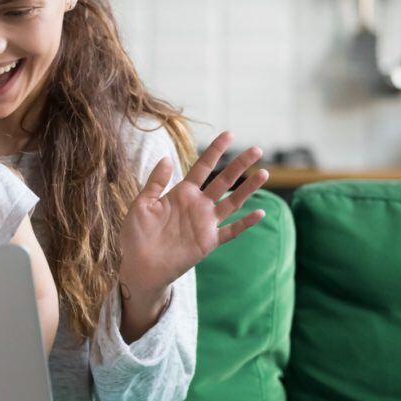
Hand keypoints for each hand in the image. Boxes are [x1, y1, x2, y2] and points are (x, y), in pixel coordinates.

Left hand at [119, 131, 268, 300]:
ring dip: (248, 189)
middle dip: (239, 165)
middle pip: (223, 181)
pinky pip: (231, 231)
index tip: (229, 134)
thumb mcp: (142, 204)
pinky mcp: (208, 242)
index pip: (202, 167)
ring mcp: (205, 223)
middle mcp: (197, 205)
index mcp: (181, 193)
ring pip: (232, 202)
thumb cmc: (137, 235)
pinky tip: (259, 212)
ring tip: (264, 173)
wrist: (139, 265)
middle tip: (257, 150)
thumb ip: (156, 182)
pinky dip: (245, 223)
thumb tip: (166, 157)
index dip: (215, 151)